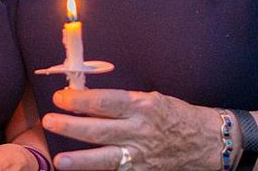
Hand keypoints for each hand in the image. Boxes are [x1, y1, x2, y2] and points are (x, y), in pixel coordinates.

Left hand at [41, 89, 221, 170]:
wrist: (208, 142)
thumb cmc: (177, 115)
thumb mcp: (152, 99)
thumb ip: (123, 101)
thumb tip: (89, 99)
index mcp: (142, 106)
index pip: (104, 101)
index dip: (79, 100)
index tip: (60, 97)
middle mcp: (140, 131)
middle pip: (98, 129)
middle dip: (71, 125)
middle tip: (49, 120)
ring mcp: (141, 156)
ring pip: (105, 159)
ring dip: (80, 160)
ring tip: (59, 159)